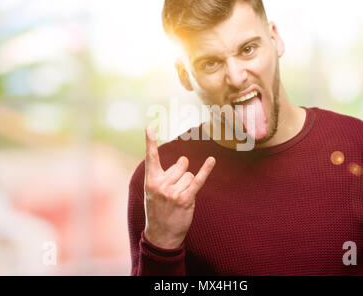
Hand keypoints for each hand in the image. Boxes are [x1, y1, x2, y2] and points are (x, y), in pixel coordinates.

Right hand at [143, 126, 215, 248]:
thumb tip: (183, 160)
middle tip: (174, 192)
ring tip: (179, 199)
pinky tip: (212, 160)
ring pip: (189, 174)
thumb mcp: (152, 193)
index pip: (151, 157)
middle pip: (181, 165)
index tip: (150, 126)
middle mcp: (160, 184)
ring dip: (188, 185)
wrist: (160, 235)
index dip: (150, 141)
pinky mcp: (185, 199)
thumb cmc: (158, 211)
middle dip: (182, 175)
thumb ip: (163, 175)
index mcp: (150, 181)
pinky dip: (206, 170)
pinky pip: (197, 180)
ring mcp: (172, 192)